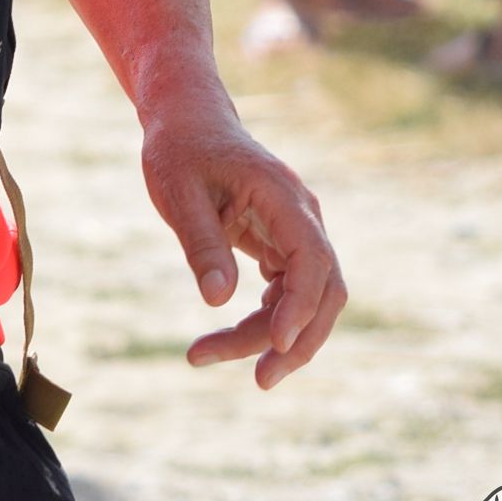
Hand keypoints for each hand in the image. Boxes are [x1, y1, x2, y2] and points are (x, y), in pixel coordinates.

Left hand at [139, 94, 346, 385]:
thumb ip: (201, 244)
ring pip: (305, 300)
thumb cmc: (180, 150)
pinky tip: (225, 339)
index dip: (301, 307)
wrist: (187, 119)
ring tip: (208, 356)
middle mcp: (301, 218)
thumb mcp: (177, 192)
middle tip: (258, 380)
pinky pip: (285, 294)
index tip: (276, 344)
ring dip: (272, 337)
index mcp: (283, 197)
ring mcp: (294, 233)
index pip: (313, 261)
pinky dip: (264, 321)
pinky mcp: (280, 246)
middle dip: (298, 340)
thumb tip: (218, 301)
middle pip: (323, 290)